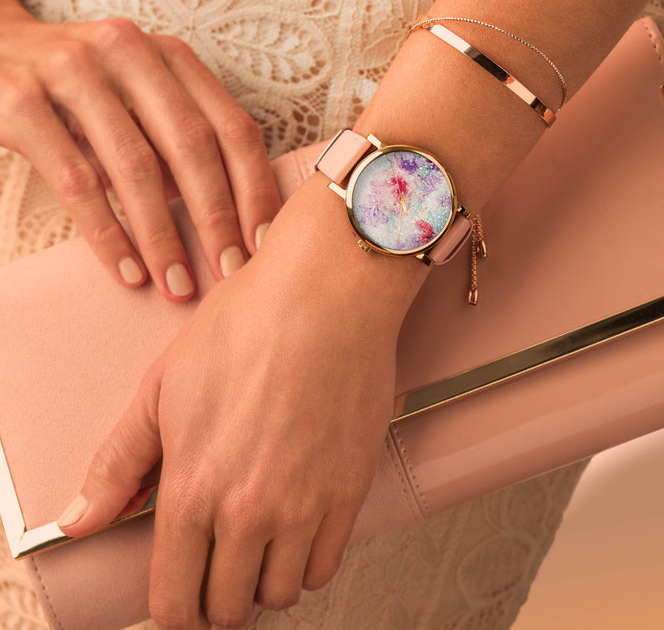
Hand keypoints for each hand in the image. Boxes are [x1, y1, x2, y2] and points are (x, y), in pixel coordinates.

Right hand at [0, 6, 280, 299]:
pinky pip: (76, 182)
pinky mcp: (20, 101)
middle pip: (193, 146)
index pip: (233, 128)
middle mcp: (128, 52)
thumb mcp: (141, 100)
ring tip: (179, 285)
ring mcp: (71, 71)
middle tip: (231, 272)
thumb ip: (183, 143)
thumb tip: (231, 219)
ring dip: (163, 237)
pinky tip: (129, 272)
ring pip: (136, 167)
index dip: (255, 189)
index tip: (265, 244)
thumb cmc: (86, 92)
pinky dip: (108, 235)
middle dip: (217, 218)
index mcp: (170, 57)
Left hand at [56, 174, 423, 627]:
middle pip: (229, 607)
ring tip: (258, 545)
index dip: (174, 608)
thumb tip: (81, 520)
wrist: (324, 296)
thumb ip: (120, 462)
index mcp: (193, 488)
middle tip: (217, 566)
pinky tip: (297, 528)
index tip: (179, 594)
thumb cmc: (245, 328)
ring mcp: (306, 505)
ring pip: (281, 593)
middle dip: (215, 599)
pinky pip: (328, 565)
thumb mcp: (162, 387)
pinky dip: (308, 561)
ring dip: (263, 581)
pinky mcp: (351, 489)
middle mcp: (250, 511)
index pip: (176, 598)